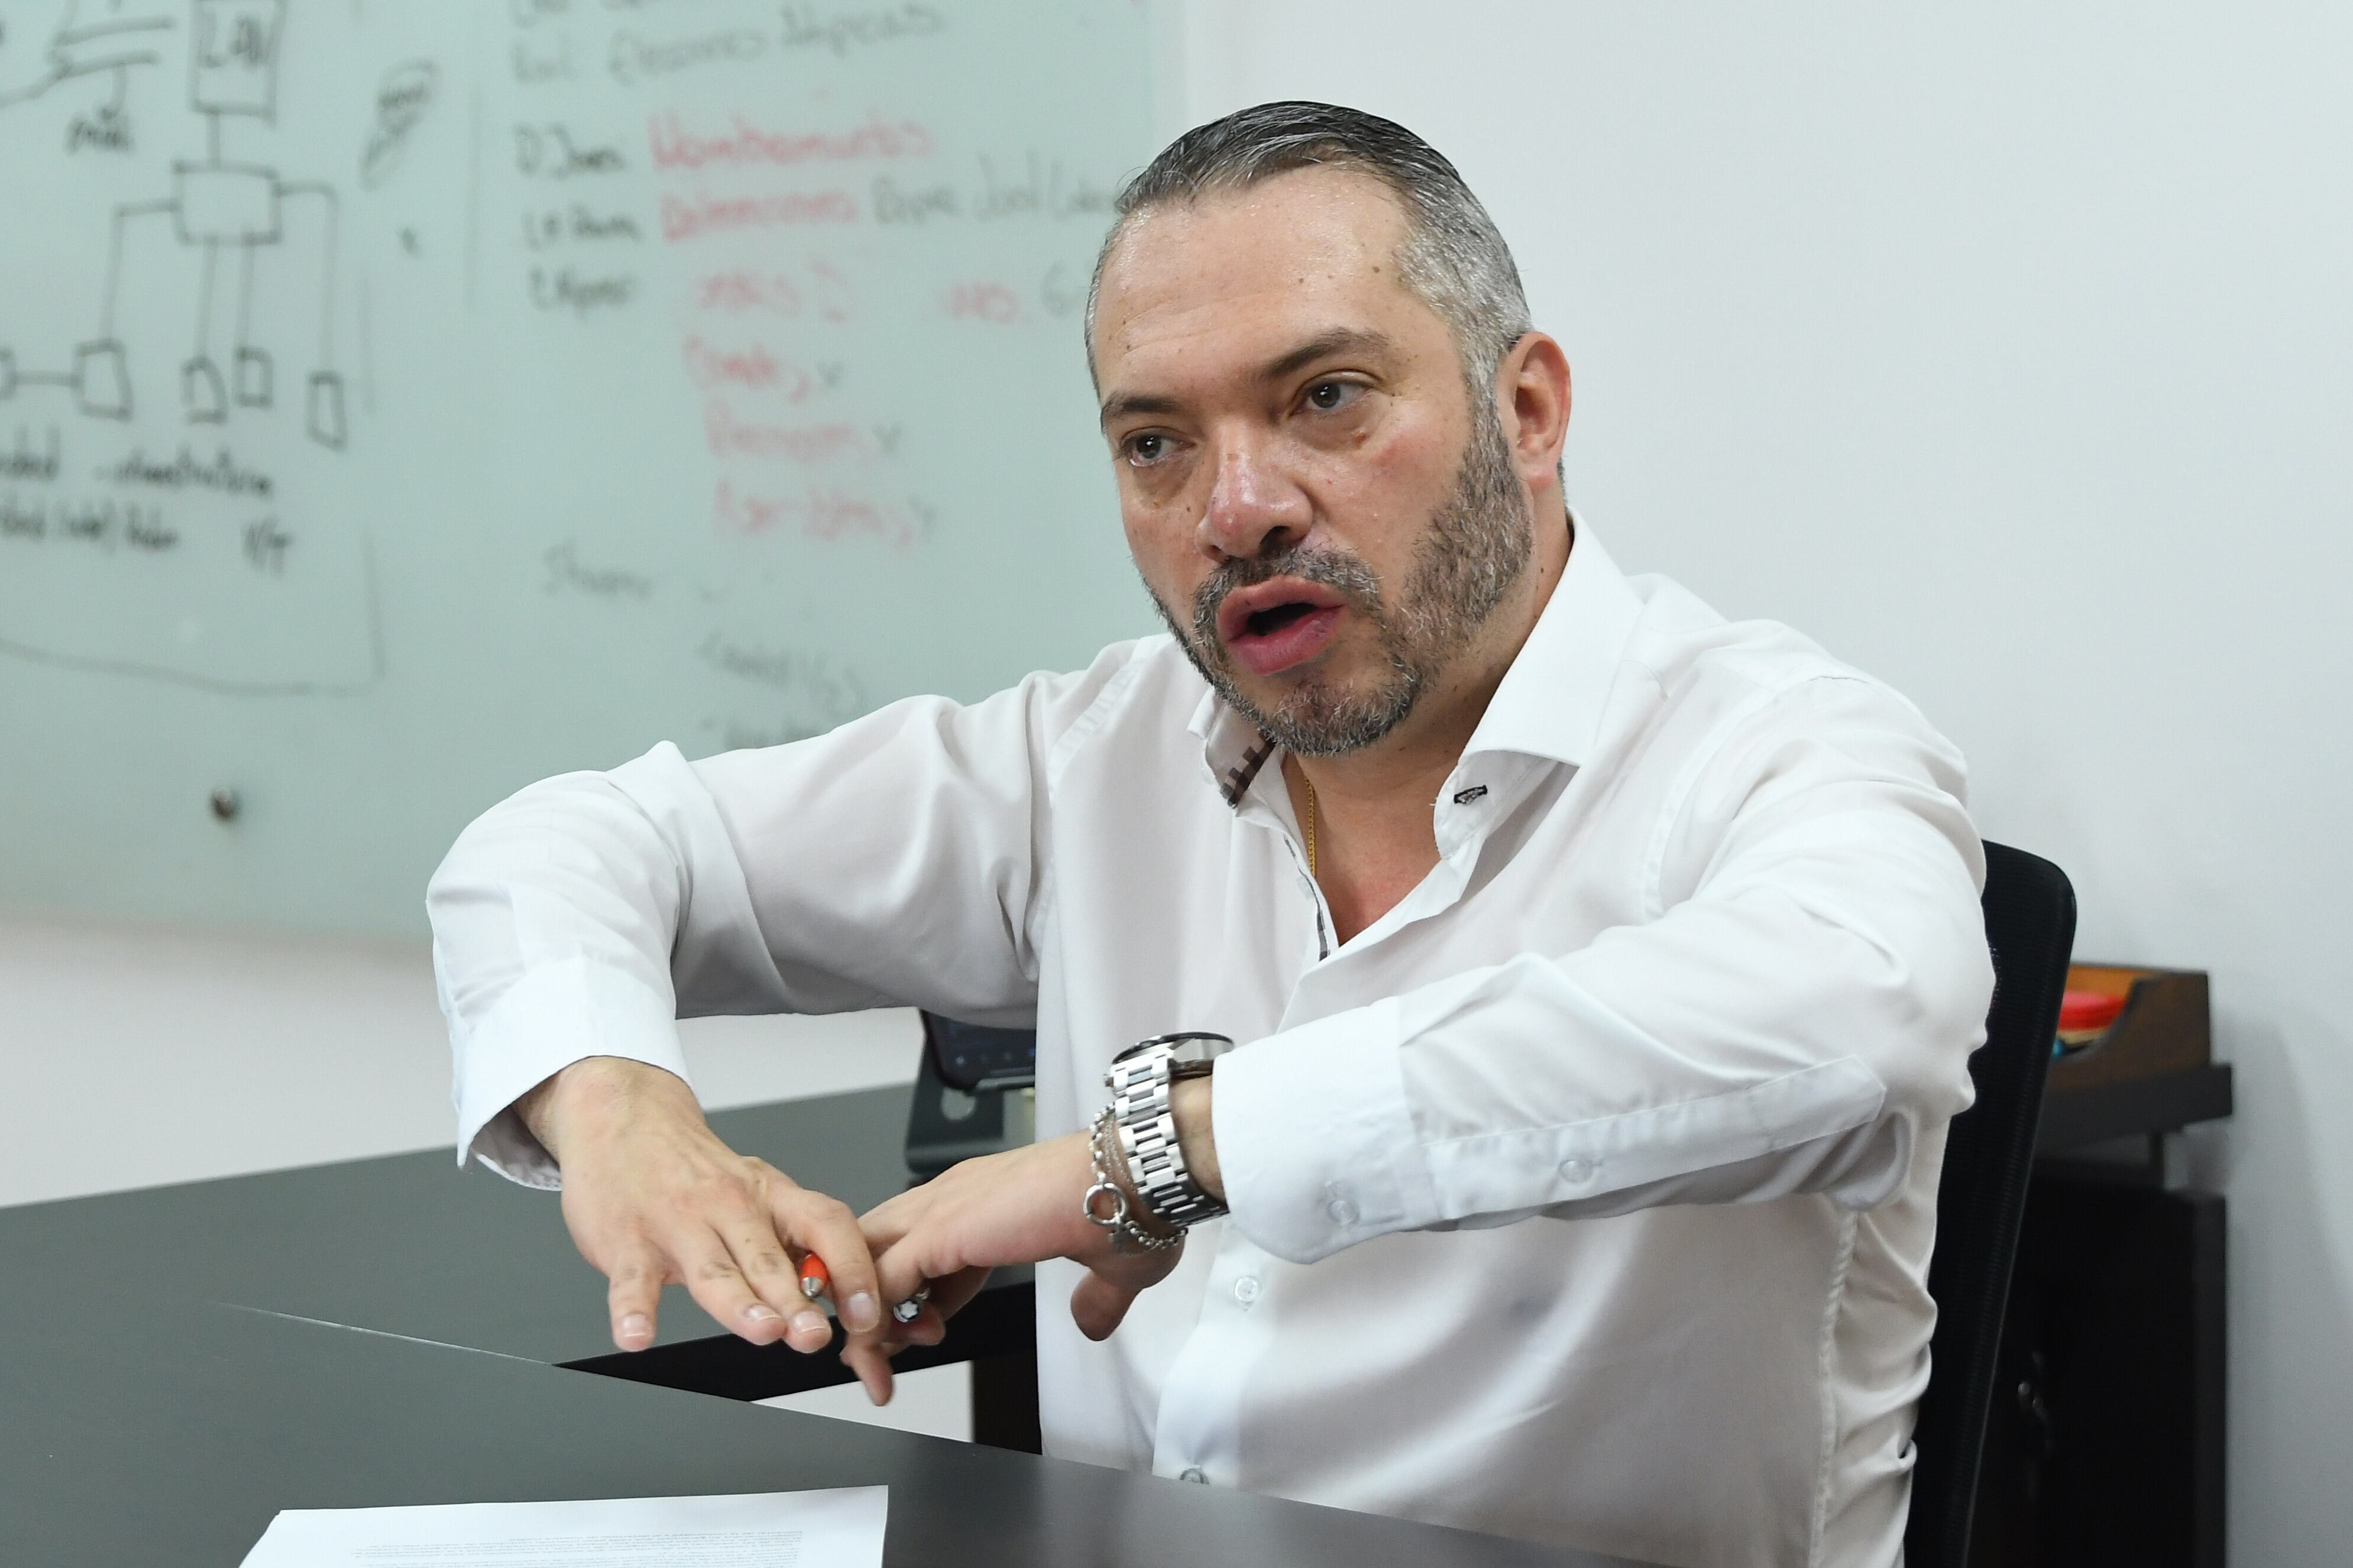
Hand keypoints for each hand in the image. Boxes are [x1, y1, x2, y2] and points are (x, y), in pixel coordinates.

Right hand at [519, 1056, 890, 1383]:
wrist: (625, 1118)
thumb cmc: (693, 1170)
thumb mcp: (753, 1194)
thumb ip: (788, 1245)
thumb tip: (837, 1299)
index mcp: (769, 1196)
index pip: (826, 1224)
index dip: (852, 1269)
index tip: (866, 1314)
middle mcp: (729, 1206)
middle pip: (771, 1256)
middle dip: (797, 1300)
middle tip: (815, 1334)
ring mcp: (676, 1223)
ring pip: (713, 1270)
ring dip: (740, 1303)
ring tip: (762, 1330)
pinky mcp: (627, 1240)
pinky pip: (632, 1279)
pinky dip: (632, 1310)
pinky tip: (637, 1336)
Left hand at [850, 1131, 1186, 1403]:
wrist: (1138, 1176)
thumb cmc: (1131, 1205)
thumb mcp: (1111, 1269)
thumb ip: (1094, 1299)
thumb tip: (1090, 1322)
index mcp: (984, 1201)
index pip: (919, 1249)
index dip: (913, 1298)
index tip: (925, 1338)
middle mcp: (954, 1197)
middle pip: (877, 1250)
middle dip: (870, 1304)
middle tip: (882, 1357)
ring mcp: (944, 1207)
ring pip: (867, 1262)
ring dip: (867, 1318)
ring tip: (879, 1366)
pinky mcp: (944, 1228)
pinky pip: (883, 1278)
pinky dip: (875, 1317)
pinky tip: (886, 1350)